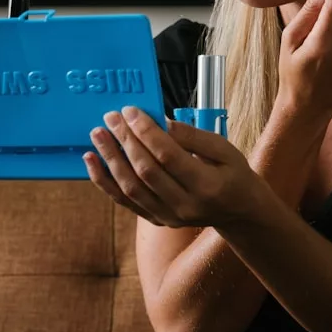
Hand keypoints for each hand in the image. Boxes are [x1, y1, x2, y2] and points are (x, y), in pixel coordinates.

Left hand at [83, 106, 260, 227]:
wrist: (238, 211)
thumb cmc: (233, 174)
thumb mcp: (225, 150)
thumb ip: (193, 136)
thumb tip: (161, 122)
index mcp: (207, 186)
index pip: (169, 156)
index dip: (146, 132)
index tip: (131, 111)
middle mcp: (186, 206)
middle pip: (146, 171)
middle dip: (125, 141)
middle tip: (111, 117)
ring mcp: (169, 216)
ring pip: (131, 188)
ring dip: (110, 159)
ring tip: (98, 135)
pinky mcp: (156, 219)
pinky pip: (125, 201)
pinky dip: (105, 181)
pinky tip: (92, 162)